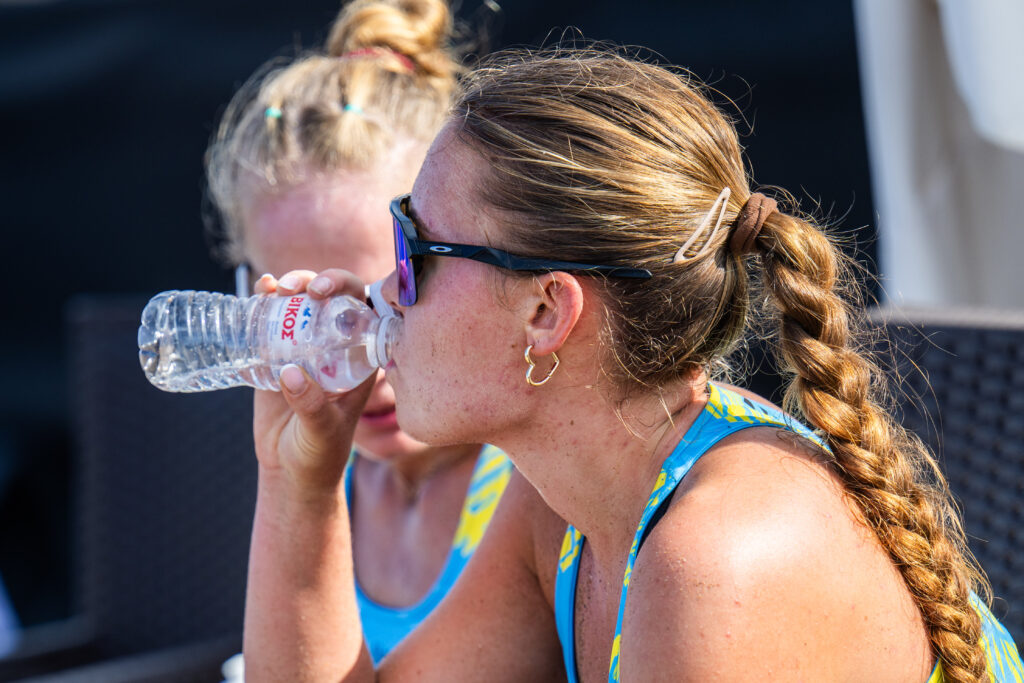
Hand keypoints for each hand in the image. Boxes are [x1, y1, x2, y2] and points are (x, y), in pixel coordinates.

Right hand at [252, 269, 375, 496]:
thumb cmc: (319, 455)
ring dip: (288, 287)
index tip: (326, 291)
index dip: (350, 290)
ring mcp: (304, 349)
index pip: (364, 311)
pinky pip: (270, 324)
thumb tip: (291, 372)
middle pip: (331, 300)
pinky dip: (263, 305)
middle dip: (315, 281)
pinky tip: (257, 294)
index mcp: (359, 360)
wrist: (289, 472)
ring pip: (301, 306)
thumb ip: (312, 406)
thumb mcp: (321, 432)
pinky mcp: (275, 357)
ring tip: (272, 287)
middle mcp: (335, 348)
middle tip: (295, 289)